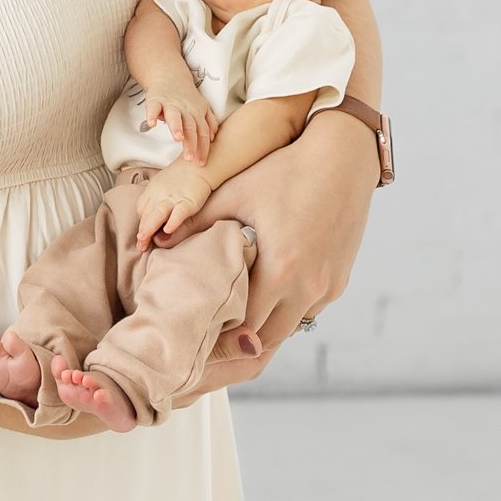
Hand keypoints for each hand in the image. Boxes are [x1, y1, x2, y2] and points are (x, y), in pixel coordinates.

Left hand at [134, 159, 212, 247]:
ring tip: (144, 239)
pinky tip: (168, 230)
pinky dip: (172, 221)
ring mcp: (173, 198)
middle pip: (147, 214)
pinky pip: (178, 212)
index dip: (141, 224)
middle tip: (140, 245)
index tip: (141, 236)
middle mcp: (160, 194)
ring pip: (158, 213)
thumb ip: (154, 201)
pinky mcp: (188, 201)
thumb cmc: (179, 178)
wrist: (197, 165)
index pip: (142, 210)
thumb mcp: (161, 186)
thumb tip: (149, 218)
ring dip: (149, 227)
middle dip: (142, 230)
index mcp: (152, 191)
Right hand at [140, 80, 216, 163]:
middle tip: (189, 158)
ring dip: (177, 126)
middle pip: (190, 127)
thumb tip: (213, 138)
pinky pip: (153, 107)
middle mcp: (185, 109)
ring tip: (177, 138)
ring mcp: (170, 104)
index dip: (202, 148)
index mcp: (197, 113)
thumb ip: (209, 121)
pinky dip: (152, 115)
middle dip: (190, 143)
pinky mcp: (155, 99)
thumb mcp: (202, 107)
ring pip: (175, 116)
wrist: (169, 75)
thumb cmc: (186, 97)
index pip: (202, 133)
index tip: (200, 163)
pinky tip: (151, 124)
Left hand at [168, 111, 377, 385]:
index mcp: (280, 271)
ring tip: (233, 321)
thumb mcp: (236, 193)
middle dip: (238, 342)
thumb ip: (197, 221)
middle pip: (268, 340)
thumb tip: (157, 239)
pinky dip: (286, 312)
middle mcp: (308, 288)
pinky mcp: (340, 282)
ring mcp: (328, 288)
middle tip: (209, 339)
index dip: (218, 335)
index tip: (196, 336)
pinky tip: (265, 298)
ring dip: (264, 329)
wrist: (342, 159)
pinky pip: (308, 311)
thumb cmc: (285, 171)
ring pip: (290, 329)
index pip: (245, 327)